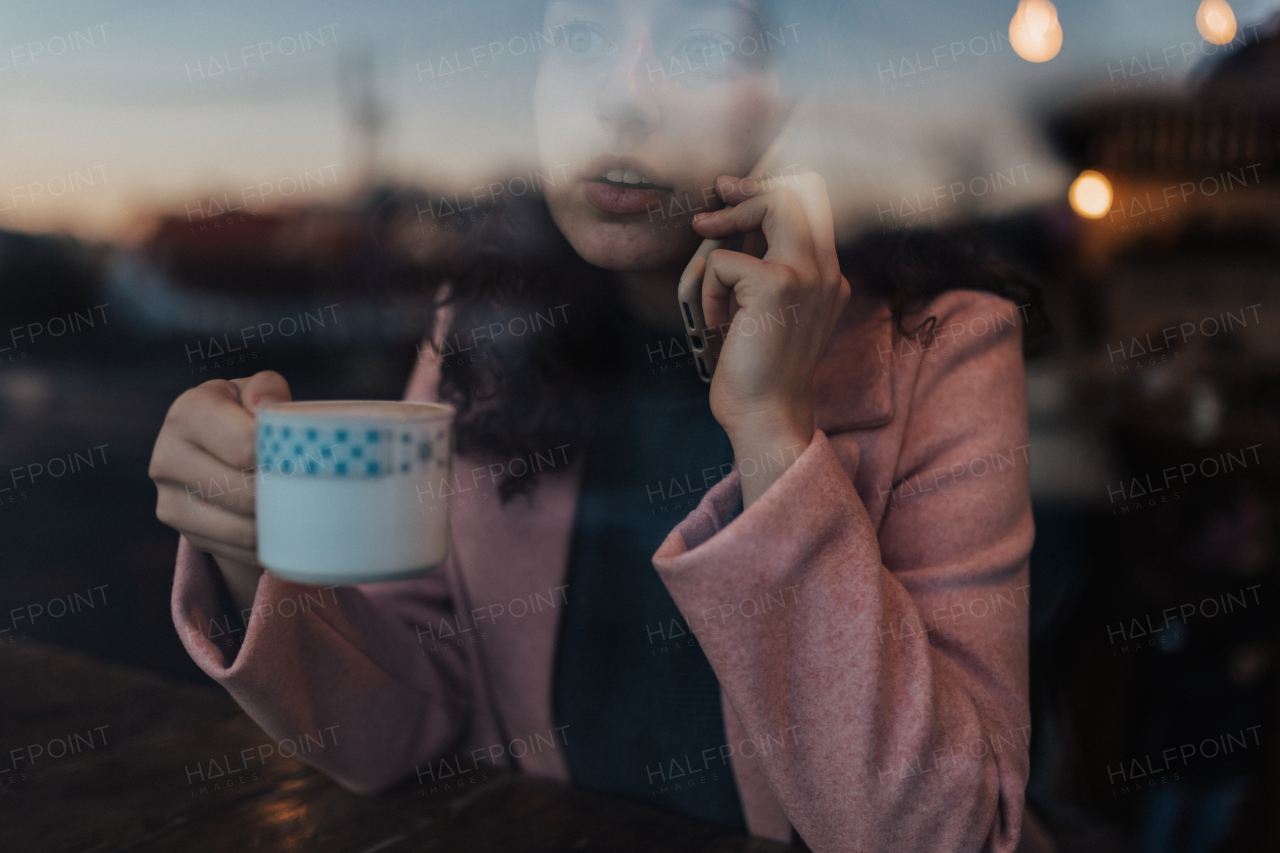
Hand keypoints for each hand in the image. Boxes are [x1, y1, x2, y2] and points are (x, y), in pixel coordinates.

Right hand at [149, 371, 291, 612]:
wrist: (211, 446)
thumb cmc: (243, 414)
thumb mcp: (255, 393)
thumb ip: (266, 388)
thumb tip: (267, 405)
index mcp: (188, 412)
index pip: (246, 444)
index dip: (283, 456)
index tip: (308, 460)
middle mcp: (167, 455)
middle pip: (244, 492)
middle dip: (285, 496)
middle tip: (318, 495)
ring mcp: (167, 496)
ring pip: (240, 527)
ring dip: (278, 527)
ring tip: (305, 516)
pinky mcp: (179, 526)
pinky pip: (232, 547)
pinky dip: (264, 546)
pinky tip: (283, 533)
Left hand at [690, 171, 849, 505]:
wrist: (766, 416)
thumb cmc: (758, 371)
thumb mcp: (767, 312)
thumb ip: (763, 268)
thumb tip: (731, 224)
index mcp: (827, 276)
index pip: (816, 204)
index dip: (773, 188)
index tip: (733, 193)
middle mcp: (826, 270)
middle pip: (803, 189)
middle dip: (751, 188)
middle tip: (715, 200)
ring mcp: (806, 274)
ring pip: (774, 204)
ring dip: (728, 223)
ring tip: (707, 257)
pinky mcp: (776, 284)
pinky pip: (724, 260)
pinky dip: (709, 289)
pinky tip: (717, 322)